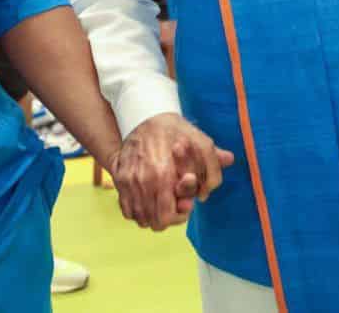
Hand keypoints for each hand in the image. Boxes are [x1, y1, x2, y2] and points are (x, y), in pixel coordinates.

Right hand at [105, 112, 234, 230]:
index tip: (185, 203)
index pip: (168, 216)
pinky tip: (149, 200)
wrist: (144, 117)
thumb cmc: (174, 131)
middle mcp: (142, 181)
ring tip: (163, 203)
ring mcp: (127, 182)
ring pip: (140, 219)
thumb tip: (220, 174)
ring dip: (153, 216)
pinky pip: (127, 210)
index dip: (181, 214)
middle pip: (155, 222)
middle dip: (169, 217)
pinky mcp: (118, 180)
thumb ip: (212, 160)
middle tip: (175, 205)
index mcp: (162, 175)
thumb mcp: (198, 140)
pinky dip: (137, 211)